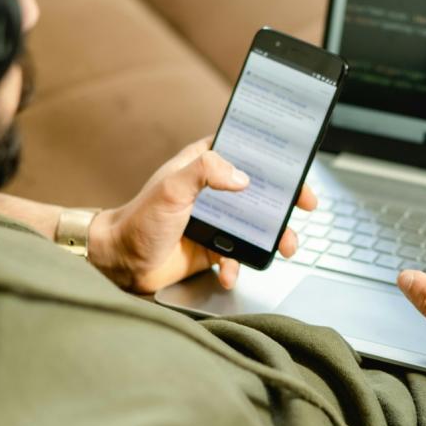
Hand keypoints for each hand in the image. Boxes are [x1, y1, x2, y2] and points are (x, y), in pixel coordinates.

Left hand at [89, 137, 316, 292]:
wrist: (121, 263)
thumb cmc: (139, 220)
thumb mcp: (172, 188)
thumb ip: (205, 172)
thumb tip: (242, 178)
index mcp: (203, 166)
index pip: (245, 152)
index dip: (273, 157)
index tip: (295, 166)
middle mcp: (213, 192)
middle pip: (261, 191)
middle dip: (286, 201)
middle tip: (305, 207)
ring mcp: (215, 221)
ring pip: (256, 226)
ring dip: (274, 238)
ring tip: (284, 249)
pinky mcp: (212, 248)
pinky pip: (237, 257)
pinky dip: (238, 267)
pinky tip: (230, 273)